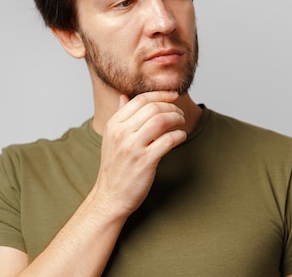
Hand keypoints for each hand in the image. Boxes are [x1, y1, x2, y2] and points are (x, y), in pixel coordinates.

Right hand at [92, 91, 186, 217]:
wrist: (110, 196)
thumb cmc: (115, 167)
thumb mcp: (111, 138)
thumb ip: (119, 116)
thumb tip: (125, 96)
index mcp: (113, 125)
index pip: (140, 99)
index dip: (160, 94)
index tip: (173, 95)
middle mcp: (121, 133)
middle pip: (153, 108)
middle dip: (171, 106)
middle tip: (179, 112)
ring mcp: (133, 147)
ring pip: (161, 121)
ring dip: (177, 118)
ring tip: (181, 122)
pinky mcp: (146, 161)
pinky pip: (168, 140)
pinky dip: (179, 135)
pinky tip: (181, 137)